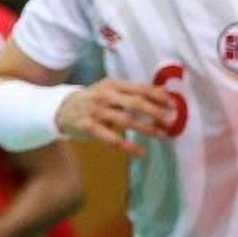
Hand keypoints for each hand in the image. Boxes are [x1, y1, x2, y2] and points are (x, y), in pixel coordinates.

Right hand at [55, 78, 175, 155]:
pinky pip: (113, 139)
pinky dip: (129, 147)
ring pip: (126, 121)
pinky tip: (141, 152)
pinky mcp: (89, 127)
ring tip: (162, 135)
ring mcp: (96, 112)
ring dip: (147, 129)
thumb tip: (164, 93)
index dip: (158, 96)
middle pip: (135, 103)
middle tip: (170, 120)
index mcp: (112, 84)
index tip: (173, 104)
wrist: (64, 109)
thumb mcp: (110, 89)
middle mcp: (105, 95)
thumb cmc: (94, 99)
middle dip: (155, 112)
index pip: (139, 88)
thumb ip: (133, 92)